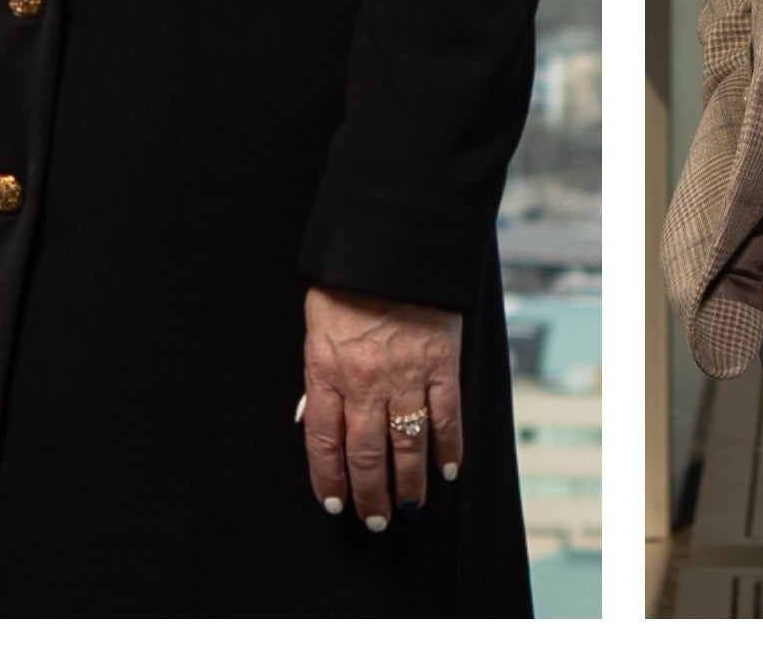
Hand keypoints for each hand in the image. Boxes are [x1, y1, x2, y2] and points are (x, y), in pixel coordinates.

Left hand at [301, 284, 463, 529]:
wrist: (391, 241)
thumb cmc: (347, 281)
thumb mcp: (316, 326)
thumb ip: (318, 374)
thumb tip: (313, 418)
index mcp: (327, 370)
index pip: (324, 441)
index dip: (329, 478)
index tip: (335, 503)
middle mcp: (365, 381)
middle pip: (367, 454)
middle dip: (371, 495)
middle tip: (375, 521)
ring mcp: (406, 375)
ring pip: (408, 445)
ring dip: (409, 484)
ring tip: (409, 509)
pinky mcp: (442, 364)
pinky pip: (446, 417)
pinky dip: (448, 448)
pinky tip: (446, 471)